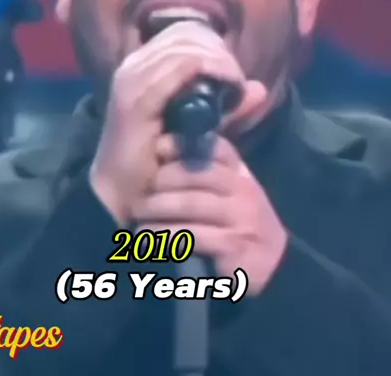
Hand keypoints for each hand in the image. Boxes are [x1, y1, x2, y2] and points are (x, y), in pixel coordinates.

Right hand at [89, 21, 263, 225]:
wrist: (122, 192)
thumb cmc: (158, 160)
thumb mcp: (200, 127)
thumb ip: (228, 107)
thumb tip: (260, 88)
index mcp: (142, 65)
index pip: (183, 32)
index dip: (213, 44)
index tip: (231, 72)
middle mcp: (133, 65)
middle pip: (187, 34)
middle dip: (220, 51)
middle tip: (236, 80)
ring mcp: (132, 80)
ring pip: (187, 47)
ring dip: (220, 61)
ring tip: (235, 84)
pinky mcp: (137, 99)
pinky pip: (183, 67)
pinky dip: (212, 69)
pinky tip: (229, 85)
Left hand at [132, 135, 288, 294]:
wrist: (273, 267)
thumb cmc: (241, 223)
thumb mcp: (232, 192)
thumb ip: (209, 171)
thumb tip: (165, 146)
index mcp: (240, 173)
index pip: (215, 148)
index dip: (184, 144)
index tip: (158, 147)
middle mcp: (243, 190)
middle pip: (197, 173)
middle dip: (163, 179)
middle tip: (140, 189)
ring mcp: (241, 217)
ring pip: (190, 203)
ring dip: (157, 208)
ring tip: (137, 213)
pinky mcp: (233, 245)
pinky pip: (191, 234)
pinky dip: (165, 235)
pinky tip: (148, 238)